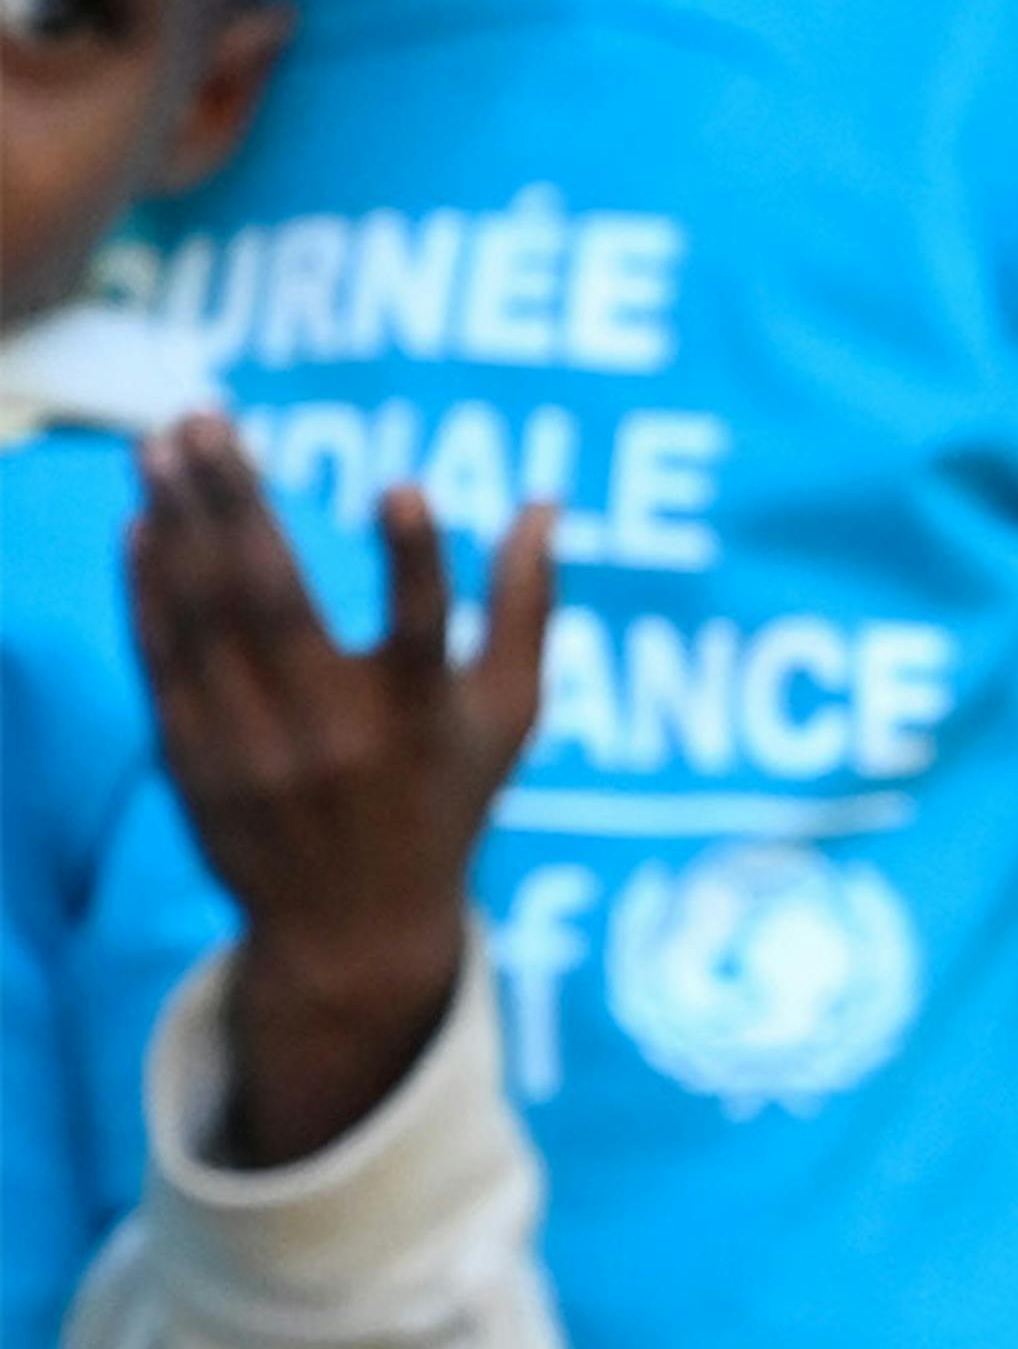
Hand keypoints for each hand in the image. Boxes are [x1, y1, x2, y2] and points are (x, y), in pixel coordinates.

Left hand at [126, 421, 550, 1168]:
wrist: (348, 929)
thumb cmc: (445, 804)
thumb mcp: (507, 717)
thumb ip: (527, 609)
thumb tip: (544, 503)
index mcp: (419, 721)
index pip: (423, 631)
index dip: (416, 561)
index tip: (401, 488)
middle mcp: (330, 733)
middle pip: (275, 600)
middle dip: (235, 500)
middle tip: (206, 419)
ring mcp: (250, 746)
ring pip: (203, 616)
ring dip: (176, 524)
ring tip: (160, 447)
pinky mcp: (192, 757)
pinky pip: (161, 658)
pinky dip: (148, 588)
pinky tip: (143, 526)